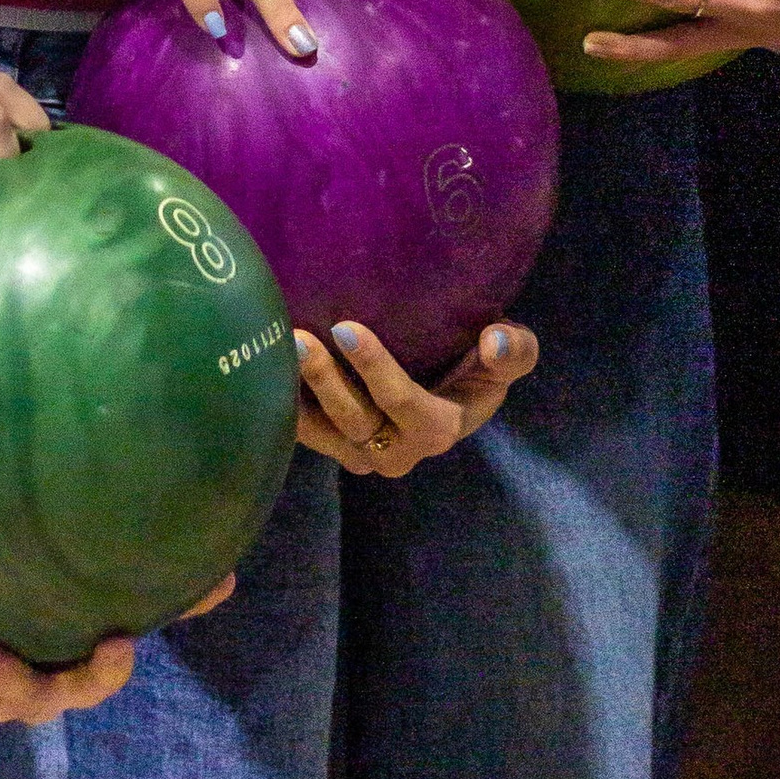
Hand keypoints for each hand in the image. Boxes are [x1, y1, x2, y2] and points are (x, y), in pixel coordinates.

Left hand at [0, 571, 238, 724]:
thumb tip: (225, 576)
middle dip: (10, 682)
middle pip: (30, 699)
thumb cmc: (98, 608)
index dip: (108, 665)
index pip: (102, 678)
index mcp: (86, 673)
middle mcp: (42, 690)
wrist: (42, 628)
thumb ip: (178, 593)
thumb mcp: (134, 599)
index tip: (116, 641)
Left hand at [294, 318, 537, 473]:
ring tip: (275, 351)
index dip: (375, 369)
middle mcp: (394, 451)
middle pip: (355, 420)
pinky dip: (283, 403)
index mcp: (437, 429)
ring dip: (296, 394)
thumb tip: (496, 342)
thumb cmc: (479, 367)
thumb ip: (516, 351)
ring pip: (322, 431)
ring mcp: (359, 452)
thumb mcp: (511, 357)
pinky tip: (263, 366)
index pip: (403, 403)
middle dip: (324, 381)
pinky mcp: (334, 443)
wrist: (449, 389)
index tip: (346, 327)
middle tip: (298, 338)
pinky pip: (305, 430)